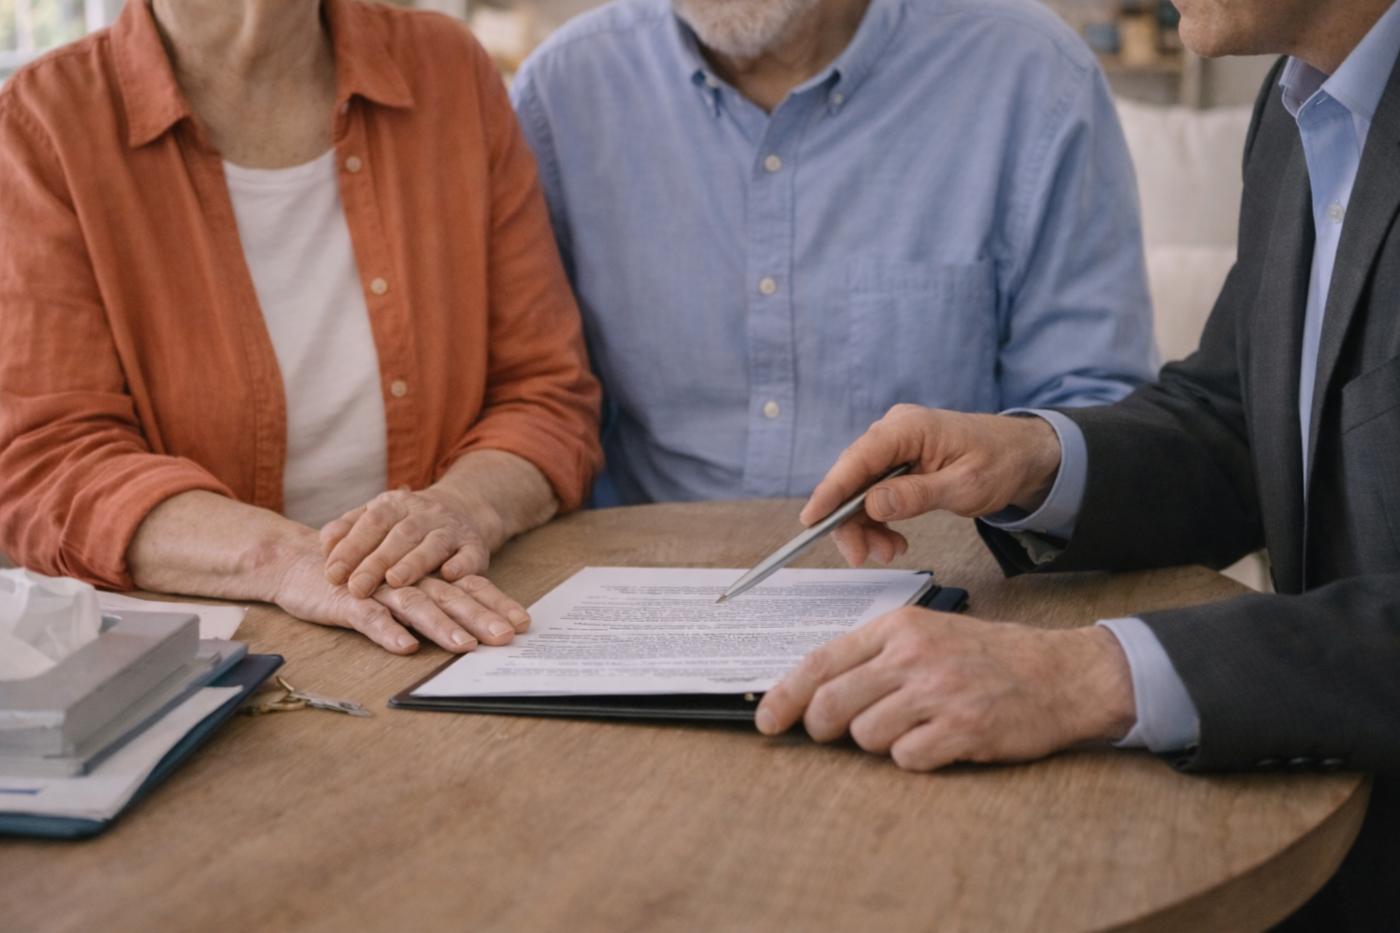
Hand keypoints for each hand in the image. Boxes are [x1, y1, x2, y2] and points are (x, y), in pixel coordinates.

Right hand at [274, 548, 528, 654]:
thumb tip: (473, 630)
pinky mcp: (347, 601)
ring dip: (440, 626)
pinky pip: (369, 617)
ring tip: (464, 645)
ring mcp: (378, 589)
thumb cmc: (359, 579)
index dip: (495, 604)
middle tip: (506, 636)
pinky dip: (388, 631)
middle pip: (450, 597)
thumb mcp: (401, 590)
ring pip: (415, 606)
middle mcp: (408, 579)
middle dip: (480, 617)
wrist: (298, 559)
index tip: (522, 623)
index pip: (468, 588)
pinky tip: (405, 646)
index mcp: (425, 576)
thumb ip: (432, 602)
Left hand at [320, 487, 501, 597]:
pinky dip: (462, 565)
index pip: (371, 522)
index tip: (332, 574)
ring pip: (433, 544)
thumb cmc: (405, 524)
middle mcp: (424, 513)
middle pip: (400, 535)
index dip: (351, 547)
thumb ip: (347, 529)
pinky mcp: (475, 547)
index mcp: (395, 504)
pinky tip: (450, 575)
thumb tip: (324, 546)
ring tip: (395, 581)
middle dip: (377, 562)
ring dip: (414, 562)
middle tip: (357, 588)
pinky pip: (471, 554)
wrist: (461, 510)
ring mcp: (451, 529)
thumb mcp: (375, 518)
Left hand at [754, 608, 1134, 770]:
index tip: (766, 722)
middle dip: (823, 729)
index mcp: (898, 628)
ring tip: (913, 728)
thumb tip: (812, 693)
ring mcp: (938, 693)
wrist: (1060, 674)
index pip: (821, 663)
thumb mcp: (927, 636)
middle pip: (831, 705)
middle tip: (837, 734)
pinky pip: (906, 758)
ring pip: (865, 737)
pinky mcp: (963, 730)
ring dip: (879, 743)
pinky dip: (914, 758)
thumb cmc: (987, 657)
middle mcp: (913, 657)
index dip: (784, 697)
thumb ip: (873, 658)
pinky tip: (939, 741)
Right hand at [801, 405, 1062, 567]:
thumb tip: (872, 505)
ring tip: (888, 553)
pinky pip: (873, 492)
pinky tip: (893, 541)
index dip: (830, 491)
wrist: (1023, 454)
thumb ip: (916, 495)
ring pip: (859, 490)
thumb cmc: (1000, 462)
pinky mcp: (896, 461)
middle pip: (851, 478)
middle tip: (862, 557)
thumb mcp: (964, 486)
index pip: (857, 459)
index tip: (811, 521)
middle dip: (850, 521)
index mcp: (908, 427)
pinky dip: (878, 520)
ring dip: (865, 526)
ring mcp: (893, 445)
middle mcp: (893, 430)